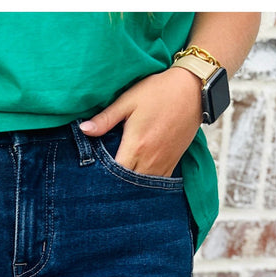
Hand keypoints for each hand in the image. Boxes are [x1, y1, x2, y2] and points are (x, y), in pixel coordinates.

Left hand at [79, 66, 203, 177]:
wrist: (193, 89)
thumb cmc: (159, 91)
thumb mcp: (128, 100)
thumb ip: (105, 118)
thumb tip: (83, 129)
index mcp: (136, 145)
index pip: (115, 174)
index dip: (103, 178)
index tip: (93, 177)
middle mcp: (150, 159)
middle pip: (129, 185)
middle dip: (116, 186)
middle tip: (103, 185)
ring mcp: (164, 163)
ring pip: (144, 187)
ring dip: (131, 187)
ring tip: (118, 186)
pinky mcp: (173, 162)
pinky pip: (158, 183)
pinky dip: (146, 185)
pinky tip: (137, 181)